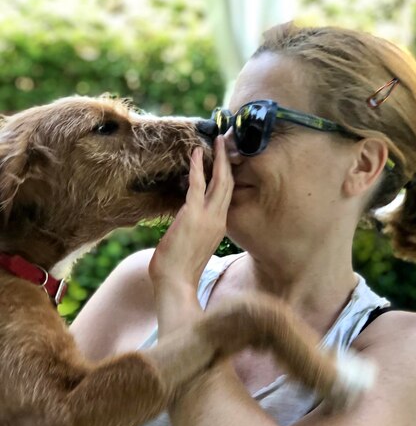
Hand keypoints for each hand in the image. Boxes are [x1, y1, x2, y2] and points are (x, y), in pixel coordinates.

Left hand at [149, 136, 233, 333]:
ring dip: (219, 159)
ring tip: (218, 141)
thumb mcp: (192, 246)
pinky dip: (198, 167)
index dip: (227, 176)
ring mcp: (209, 217)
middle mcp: (219, 220)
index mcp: (220, 227)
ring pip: (220, 181)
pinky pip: (198, 184)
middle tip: (227, 142)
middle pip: (229, 184)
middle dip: (228, 161)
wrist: (175, 284)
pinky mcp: (193, 215)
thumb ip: (195, 230)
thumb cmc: (179, 270)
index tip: (225, 161)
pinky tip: (196, 153)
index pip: (227, 196)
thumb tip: (187, 223)